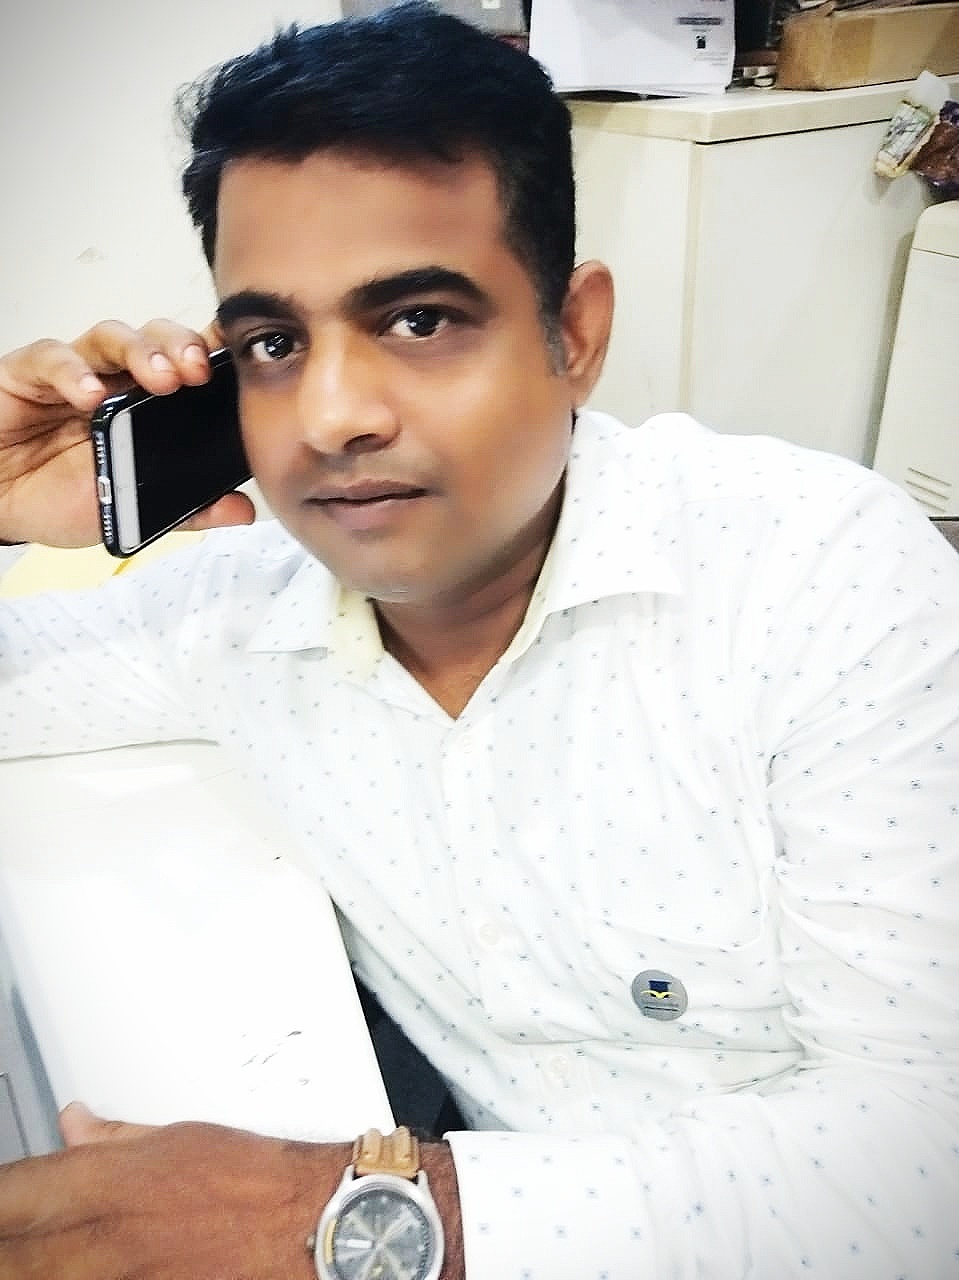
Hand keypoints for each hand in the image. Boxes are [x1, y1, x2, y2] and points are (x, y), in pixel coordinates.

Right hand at [0, 321, 254, 547]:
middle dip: (182, 348)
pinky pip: (53, 358)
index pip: (187, 362)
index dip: (214, 351)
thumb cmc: (60, 493)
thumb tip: (242, 509)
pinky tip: (91, 396)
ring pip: (112, 337)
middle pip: (157, 340)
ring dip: (140, 351)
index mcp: (148, 404)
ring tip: (160, 378)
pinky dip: (74, 372)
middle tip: (198, 372)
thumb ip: (188, 508)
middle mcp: (114, 379)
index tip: (243, 358)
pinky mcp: (28, 374)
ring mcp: (74, 372)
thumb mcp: (133, 508)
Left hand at [0, 1102, 349, 1278]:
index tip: (3, 1198)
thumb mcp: (178, 1137)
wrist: (303, 1225)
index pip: (12, 1194)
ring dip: (31, 1266)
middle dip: (7, 1243)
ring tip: (38, 1257)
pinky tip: (81, 1274)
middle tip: (13, 1236)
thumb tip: (75, 1124)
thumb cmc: (252, 1179)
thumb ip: (113, 1139)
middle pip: (13, 1253)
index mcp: (108, 1185)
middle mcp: (104, 1240)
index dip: (0, 1198)